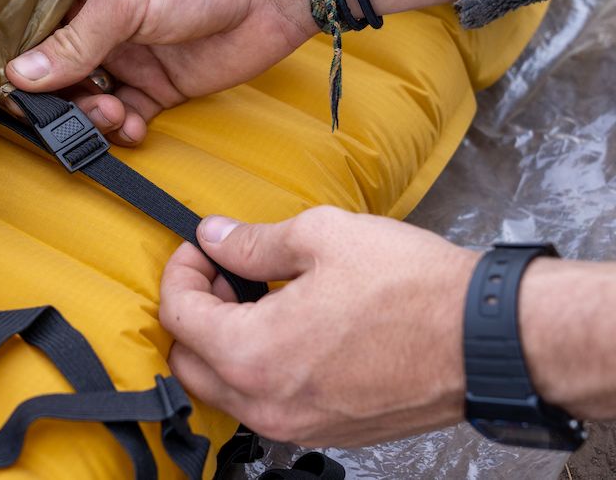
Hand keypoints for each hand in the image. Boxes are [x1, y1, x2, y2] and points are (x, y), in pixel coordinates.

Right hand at [6, 0, 314, 145]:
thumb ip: (74, 40)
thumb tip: (21, 73)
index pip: (38, 33)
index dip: (25, 65)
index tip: (19, 94)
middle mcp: (103, 24)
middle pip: (60, 74)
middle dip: (60, 100)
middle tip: (74, 112)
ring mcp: (133, 56)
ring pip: (91, 100)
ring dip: (92, 117)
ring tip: (111, 114)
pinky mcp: (163, 85)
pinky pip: (129, 116)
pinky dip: (124, 129)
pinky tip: (131, 128)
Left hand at [158, 207, 478, 446]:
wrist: (489, 339)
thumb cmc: (415, 289)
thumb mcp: (323, 237)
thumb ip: (254, 242)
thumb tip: (216, 237)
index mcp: (254, 355)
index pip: (177, 315)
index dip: (182, 271)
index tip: (203, 249)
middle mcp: (268, 404)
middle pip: (189, 362)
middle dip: (194, 312)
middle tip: (224, 274)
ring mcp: (298, 426)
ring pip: (225, 390)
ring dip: (223, 344)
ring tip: (257, 299)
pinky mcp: (328, 431)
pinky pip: (267, 406)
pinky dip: (259, 370)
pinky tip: (290, 329)